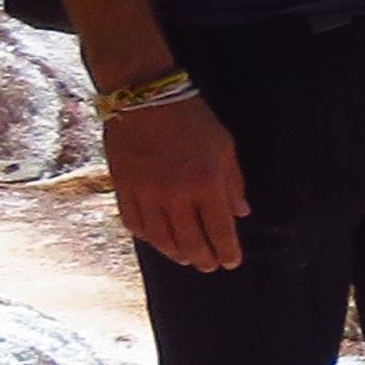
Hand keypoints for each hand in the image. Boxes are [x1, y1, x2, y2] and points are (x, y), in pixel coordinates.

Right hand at [105, 93, 249, 272]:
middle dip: (203, 259)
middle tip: (210, 266)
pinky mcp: (123, 189)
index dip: (227, 251)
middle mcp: (175, 195)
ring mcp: (146, 194)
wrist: (144, 97)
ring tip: (186, 258)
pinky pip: (134, 223)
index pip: (220, 231)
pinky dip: (148, 238)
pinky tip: (157, 240)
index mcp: (206, 184)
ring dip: (176, 253)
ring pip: (160, 239)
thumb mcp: (224, 146)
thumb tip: (241, 213)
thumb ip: (234, 183)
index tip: (231, 262)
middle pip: (190, 242)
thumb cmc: (191, 119)